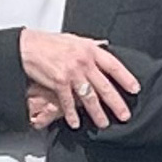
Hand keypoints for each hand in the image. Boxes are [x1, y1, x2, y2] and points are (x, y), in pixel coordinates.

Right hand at [16, 26, 138, 128]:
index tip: (134, 88)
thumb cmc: (48, 43)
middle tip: (124, 114)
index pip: (113, 65)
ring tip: (104, 123)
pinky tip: (76, 122)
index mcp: (89, 50)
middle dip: (116, 103)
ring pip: (89, 97)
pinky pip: (69, 102)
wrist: (27, 47)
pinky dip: (72, 114)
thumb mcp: (73, 39)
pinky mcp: (59, 82)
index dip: (126, 77)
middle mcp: (83, 61)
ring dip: (97, 113)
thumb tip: (104, 45)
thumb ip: (90, 44)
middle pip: (104, 85)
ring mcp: (72, 73)